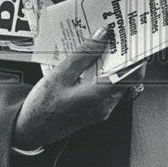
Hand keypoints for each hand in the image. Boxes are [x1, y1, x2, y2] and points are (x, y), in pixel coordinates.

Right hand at [13, 29, 143, 149]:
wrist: (31, 131)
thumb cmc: (42, 107)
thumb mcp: (60, 74)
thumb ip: (84, 54)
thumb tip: (102, 35)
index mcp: (99, 96)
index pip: (131, 74)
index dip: (136, 55)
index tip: (133, 39)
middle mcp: (105, 105)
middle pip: (124, 76)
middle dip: (121, 55)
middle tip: (115, 36)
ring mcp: (101, 109)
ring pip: (115, 81)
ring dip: (110, 63)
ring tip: (100, 45)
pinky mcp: (95, 110)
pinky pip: (105, 88)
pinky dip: (101, 73)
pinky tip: (89, 63)